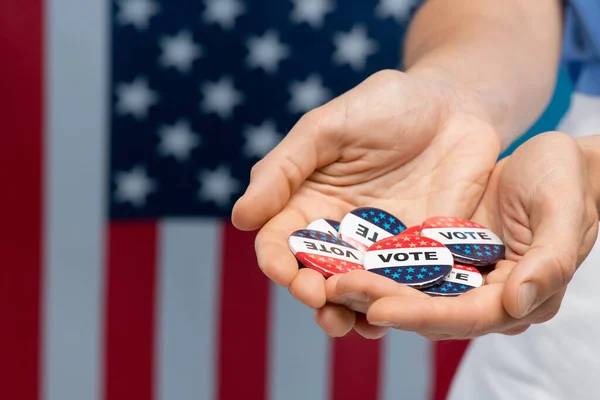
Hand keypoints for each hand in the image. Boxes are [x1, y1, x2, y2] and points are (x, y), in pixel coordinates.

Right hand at [231, 68, 501, 335]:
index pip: (280, 241)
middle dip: (311, 292)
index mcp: (308, 203)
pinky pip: (407, 287)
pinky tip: (395, 316)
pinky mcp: (422, 256)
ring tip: (349, 325)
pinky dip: (399, 306)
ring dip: (349, 312)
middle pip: (316, 274)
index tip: (281, 270)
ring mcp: (382, 249)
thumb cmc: (384, 106)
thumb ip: (284, 169)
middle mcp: (340, 233)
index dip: (276, 259)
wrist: (453, 105)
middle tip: (317, 299)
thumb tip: (240, 219)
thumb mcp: (327, 128)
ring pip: (358, 291)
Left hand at [325, 132, 598, 339]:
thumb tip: (516, 304)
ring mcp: (460, 274)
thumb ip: (551, 260)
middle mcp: (484, 293)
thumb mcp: (564, 209)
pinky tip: (341, 256)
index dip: (421, 316)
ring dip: (368, 288)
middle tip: (334, 291)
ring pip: (409, 291)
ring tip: (326, 280)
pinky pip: (404, 263)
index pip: (464, 316)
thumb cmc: (565, 178)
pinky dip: (374, 263)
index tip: (378, 309)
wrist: (554, 160)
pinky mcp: (441, 251)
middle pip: (427, 309)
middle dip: (380, 302)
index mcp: (519, 293)